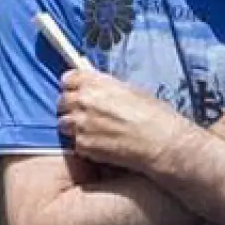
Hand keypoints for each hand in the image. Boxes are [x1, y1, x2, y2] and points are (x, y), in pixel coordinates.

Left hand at [57, 70, 187, 171]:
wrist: (162, 143)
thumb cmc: (155, 115)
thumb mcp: (132, 90)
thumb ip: (108, 89)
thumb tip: (100, 90)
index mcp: (97, 83)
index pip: (69, 78)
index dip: (73, 85)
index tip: (77, 90)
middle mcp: (84, 101)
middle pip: (63, 100)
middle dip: (72, 106)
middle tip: (86, 112)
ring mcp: (81, 125)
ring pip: (64, 123)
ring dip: (74, 125)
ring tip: (92, 130)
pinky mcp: (84, 146)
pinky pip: (75, 143)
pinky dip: (83, 143)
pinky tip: (100, 144)